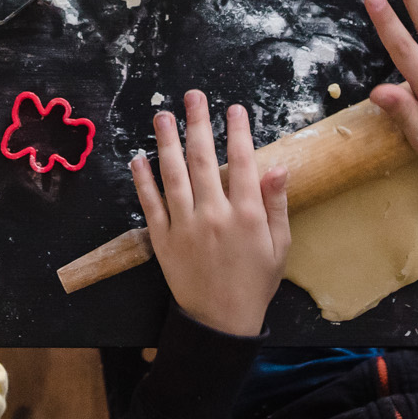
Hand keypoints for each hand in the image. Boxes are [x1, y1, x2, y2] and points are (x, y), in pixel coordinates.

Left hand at [130, 91, 290, 336]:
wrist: (221, 322)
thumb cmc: (255, 282)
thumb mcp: (279, 246)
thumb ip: (276, 204)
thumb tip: (277, 165)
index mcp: (246, 215)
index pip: (241, 162)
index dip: (237, 132)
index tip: (233, 108)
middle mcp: (213, 215)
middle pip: (203, 159)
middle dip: (197, 124)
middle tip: (192, 96)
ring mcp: (185, 226)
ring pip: (173, 175)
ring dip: (166, 142)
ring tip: (162, 116)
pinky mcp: (162, 240)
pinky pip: (150, 205)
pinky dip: (143, 180)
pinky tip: (138, 158)